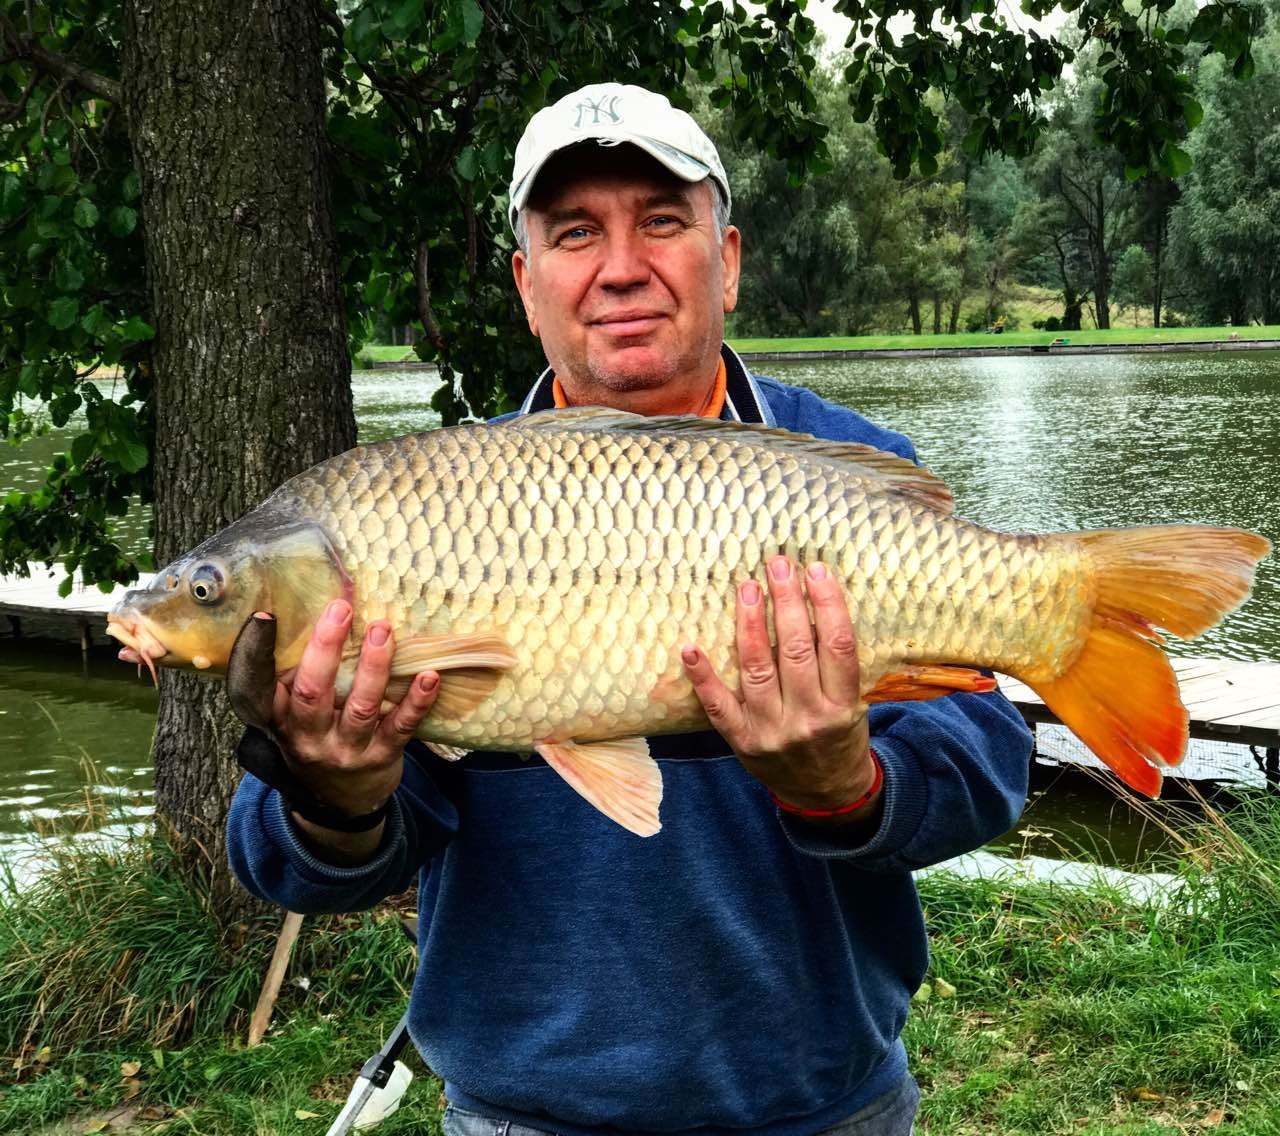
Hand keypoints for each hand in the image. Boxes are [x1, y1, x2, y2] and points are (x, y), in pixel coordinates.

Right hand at [272, 599, 439, 816]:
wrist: (342, 804)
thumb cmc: (317, 743)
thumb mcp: (293, 721)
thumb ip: (295, 683)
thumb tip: (311, 617)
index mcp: (280, 722)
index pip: (257, 689)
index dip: (255, 655)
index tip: (264, 618)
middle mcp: (308, 738)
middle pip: (313, 691)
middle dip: (327, 647)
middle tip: (341, 610)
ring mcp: (346, 751)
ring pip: (361, 706)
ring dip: (375, 666)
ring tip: (383, 630)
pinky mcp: (382, 757)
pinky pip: (401, 727)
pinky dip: (417, 701)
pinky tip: (428, 676)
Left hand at [680, 556, 879, 822]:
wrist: (827, 797)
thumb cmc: (840, 737)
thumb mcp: (853, 704)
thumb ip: (834, 664)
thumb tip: (810, 604)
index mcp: (843, 706)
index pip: (838, 645)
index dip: (827, 603)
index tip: (816, 570)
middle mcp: (808, 718)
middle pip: (796, 650)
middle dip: (787, 602)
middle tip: (778, 565)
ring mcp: (771, 731)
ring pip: (757, 670)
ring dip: (750, 625)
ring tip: (748, 589)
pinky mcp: (742, 742)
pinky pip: (718, 706)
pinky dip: (702, 676)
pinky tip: (689, 647)